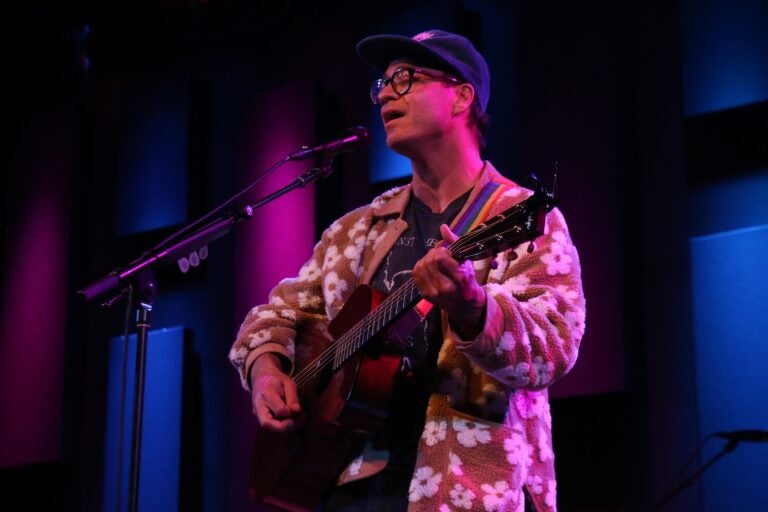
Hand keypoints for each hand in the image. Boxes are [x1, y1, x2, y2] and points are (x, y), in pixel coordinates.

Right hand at [249, 354, 302, 431]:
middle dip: (284, 427)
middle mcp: (258, 404)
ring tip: (299, 421)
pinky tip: (293, 421)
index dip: (290, 413)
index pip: (278, 409)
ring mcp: (257, 412)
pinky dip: (282, 426)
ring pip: (268, 426)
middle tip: (299, 422)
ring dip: (285, 428)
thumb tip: (297, 411)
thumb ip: (292, 397)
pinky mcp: (260, 417)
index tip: (299, 410)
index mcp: (266, 392)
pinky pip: (270, 425)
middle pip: (266, 423)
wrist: (262, 378)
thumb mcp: (288, 383)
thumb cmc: (277, 380)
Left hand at [412, 224, 486, 338]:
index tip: (447, 252)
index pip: (440, 257)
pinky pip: (416, 275)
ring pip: (420, 267)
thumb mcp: (467, 261)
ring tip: (434, 261)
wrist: (465, 306)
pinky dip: (420, 266)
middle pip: (429, 261)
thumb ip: (455, 242)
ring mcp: (432, 292)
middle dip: (433, 253)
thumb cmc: (468, 281)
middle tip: (440, 255)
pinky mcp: (425, 295)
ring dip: (426, 259)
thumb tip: (443, 227)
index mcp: (458, 278)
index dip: (442, 250)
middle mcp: (444, 287)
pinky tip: (428, 267)